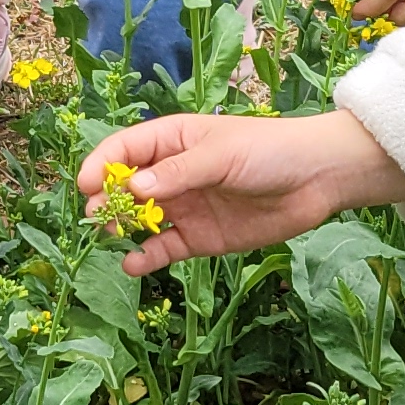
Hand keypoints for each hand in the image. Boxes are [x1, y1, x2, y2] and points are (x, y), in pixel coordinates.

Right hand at [79, 109, 404, 275]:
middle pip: (126, 188)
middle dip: (108, 201)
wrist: (317, 179)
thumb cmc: (268, 150)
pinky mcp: (200, 238)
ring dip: (123, 229)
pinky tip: (135, 264)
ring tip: (115, 239)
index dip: (101, 165)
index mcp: (172, 141)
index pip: (124, 149)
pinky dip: (147, 257)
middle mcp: (171, 174)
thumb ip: (178, 173)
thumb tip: (134, 189)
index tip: (86, 185)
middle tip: (100, 218)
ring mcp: (185, 207)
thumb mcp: (221, 154)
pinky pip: (165, 248)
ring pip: (141, 220)